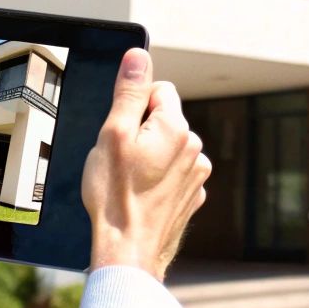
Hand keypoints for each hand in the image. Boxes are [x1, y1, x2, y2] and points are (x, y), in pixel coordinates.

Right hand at [81, 48, 211, 281]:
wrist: (128, 251)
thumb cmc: (115, 195)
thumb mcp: (112, 134)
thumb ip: (129, 91)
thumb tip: (139, 56)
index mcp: (176, 127)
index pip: (158, 90)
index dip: (133, 106)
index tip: (120, 130)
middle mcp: (194, 148)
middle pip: (164, 119)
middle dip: (142, 130)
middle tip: (120, 158)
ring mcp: (196, 174)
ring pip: (168, 147)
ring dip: (150, 155)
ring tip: (129, 180)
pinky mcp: (192, 196)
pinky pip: (173, 173)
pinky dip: (158, 178)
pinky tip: (141, 195)